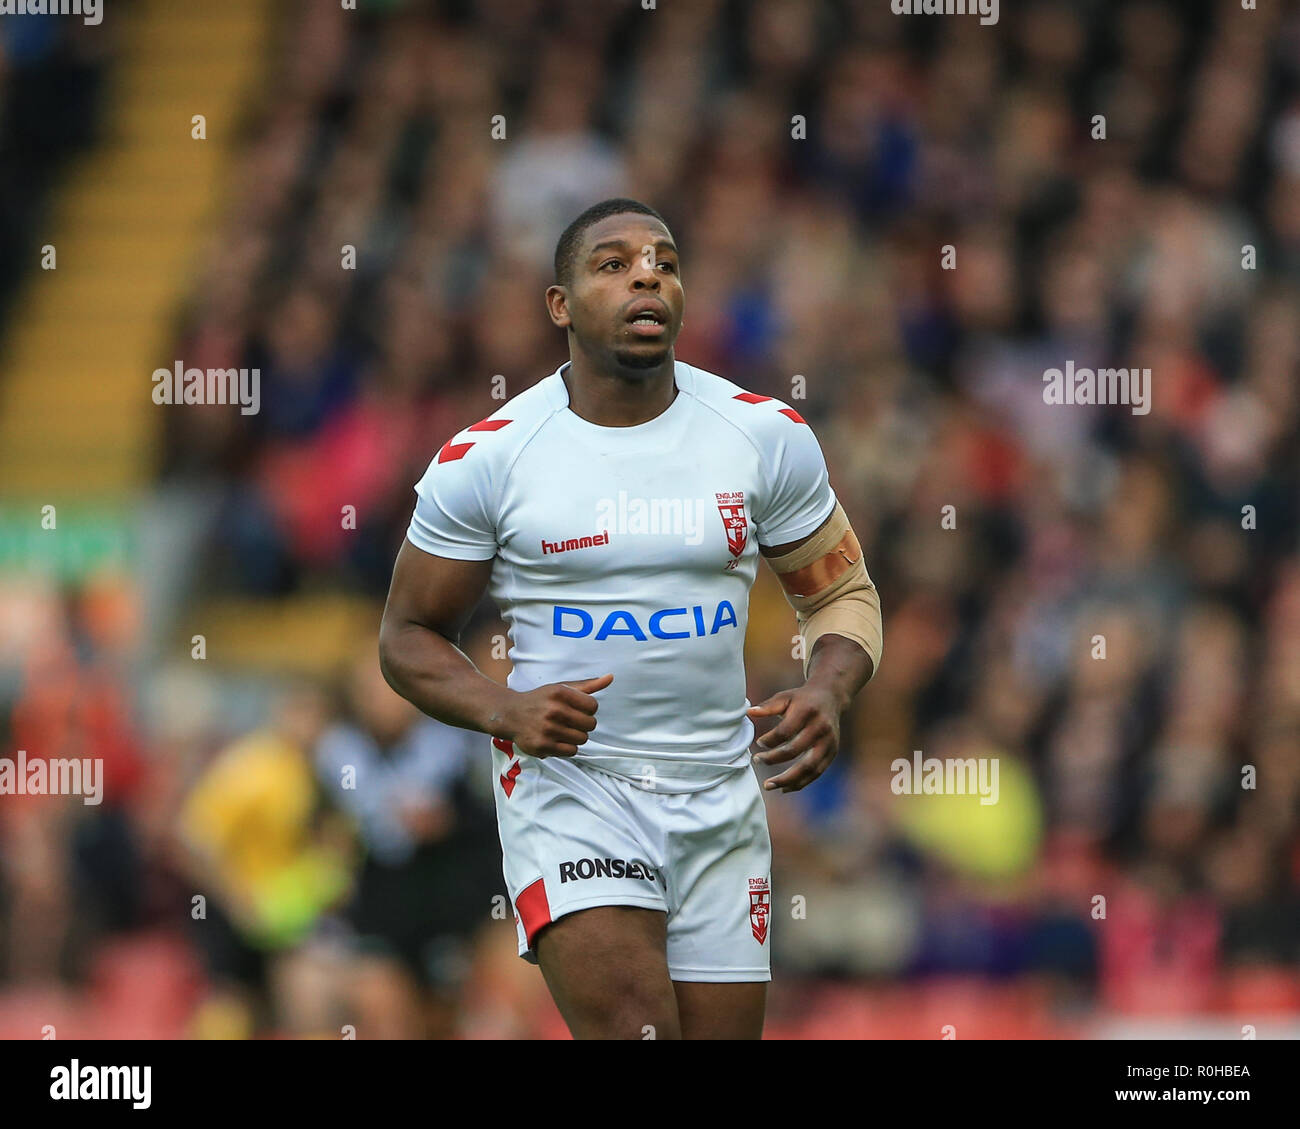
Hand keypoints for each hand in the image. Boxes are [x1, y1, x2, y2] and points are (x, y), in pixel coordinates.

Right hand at [498, 674, 613, 757]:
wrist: (511, 715)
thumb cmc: (541, 700)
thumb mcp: (561, 688)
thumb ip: (588, 685)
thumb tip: (611, 677)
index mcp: (559, 693)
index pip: (593, 706)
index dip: (588, 709)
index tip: (576, 709)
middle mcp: (553, 710)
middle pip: (591, 724)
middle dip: (584, 724)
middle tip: (570, 721)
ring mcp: (547, 729)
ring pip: (583, 739)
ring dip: (576, 736)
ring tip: (563, 730)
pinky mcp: (542, 746)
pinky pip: (571, 751)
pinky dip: (567, 747)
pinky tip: (557, 739)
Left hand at [747, 684, 843, 792]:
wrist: (830, 698)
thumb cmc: (802, 699)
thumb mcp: (785, 697)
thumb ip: (767, 706)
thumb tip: (748, 713)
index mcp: (807, 712)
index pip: (786, 731)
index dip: (770, 740)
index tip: (759, 743)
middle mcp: (820, 728)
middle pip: (796, 751)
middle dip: (774, 759)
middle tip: (757, 762)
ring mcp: (828, 742)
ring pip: (808, 767)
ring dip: (788, 779)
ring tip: (769, 785)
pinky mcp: (832, 753)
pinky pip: (816, 773)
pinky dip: (801, 783)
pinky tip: (785, 788)